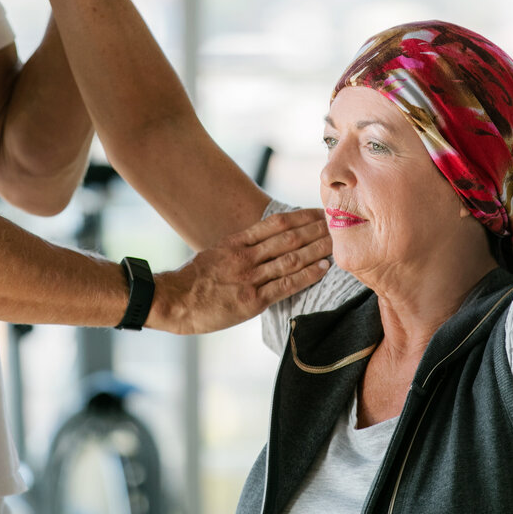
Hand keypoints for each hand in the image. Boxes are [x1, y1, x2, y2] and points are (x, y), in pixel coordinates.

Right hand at [148, 209, 331, 334]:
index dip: (301, 216)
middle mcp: (245, 256)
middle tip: (337, 222)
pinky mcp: (253, 301)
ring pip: (291, 259)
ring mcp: (250, 278)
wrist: (175, 301)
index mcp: (236, 242)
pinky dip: (307, 275)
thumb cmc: (195, 280)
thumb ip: (241, 247)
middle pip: (288, 238)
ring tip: (336, 242)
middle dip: (315, 230)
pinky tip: (323, 268)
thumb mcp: (216, 252)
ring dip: (317, 249)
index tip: (319, 212)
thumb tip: (266, 242)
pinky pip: (286, 285)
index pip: (276, 223)